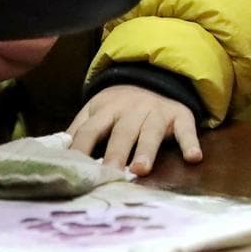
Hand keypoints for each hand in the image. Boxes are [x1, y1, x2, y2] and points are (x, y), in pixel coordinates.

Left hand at [68, 85, 202, 175]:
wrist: (155, 76)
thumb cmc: (120, 107)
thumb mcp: (96, 110)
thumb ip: (79, 130)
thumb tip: (56, 153)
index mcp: (106, 109)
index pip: (90, 130)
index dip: (81, 149)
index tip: (74, 170)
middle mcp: (131, 110)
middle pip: (121, 133)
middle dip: (115, 154)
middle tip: (109, 174)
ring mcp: (157, 112)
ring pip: (151, 132)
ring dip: (146, 150)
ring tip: (141, 170)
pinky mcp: (180, 115)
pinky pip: (187, 129)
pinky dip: (190, 142)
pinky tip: (193, 157)